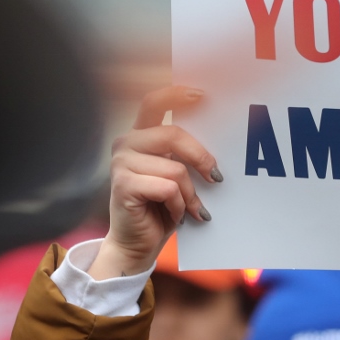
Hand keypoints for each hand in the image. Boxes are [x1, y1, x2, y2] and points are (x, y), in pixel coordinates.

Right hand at [88, 86, 220, 279]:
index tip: (202, 95)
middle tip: (216, 178)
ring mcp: (121, 163)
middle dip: (202, 159)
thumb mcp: (177, 177)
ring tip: (189, 209)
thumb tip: (218, 145)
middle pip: (174, 134)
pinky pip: (168, 189)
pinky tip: (176, 215)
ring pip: (176, 169)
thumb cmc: (161, 209)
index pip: (154, 103)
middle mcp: (127, 143)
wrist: (137, 244)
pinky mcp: (123, 185)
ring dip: (190, 194)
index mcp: (141, 136)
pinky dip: (180, 205)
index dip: (176, 95)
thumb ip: (186, 155)